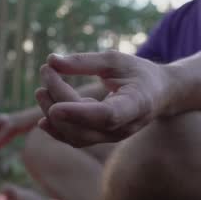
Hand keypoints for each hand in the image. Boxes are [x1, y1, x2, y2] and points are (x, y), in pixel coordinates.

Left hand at [36, 51, 171, 146]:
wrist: (159, 94)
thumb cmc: (138, 73)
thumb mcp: (116, 60)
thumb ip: (84, 61)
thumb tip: (51, 60)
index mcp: (136, 105)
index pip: (106, 116)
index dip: (79, 113)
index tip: (54, 108)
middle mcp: (125, 127)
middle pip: (85, 125)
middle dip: (59, 100)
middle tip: (46, 70)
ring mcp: (113, 136)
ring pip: (77, 136)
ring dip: (53, 114)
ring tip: (41, 89)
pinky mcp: (102, 138)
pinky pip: (77, 139)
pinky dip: (58, 129)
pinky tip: (44, 116)